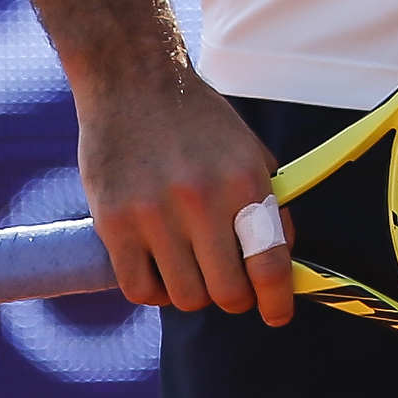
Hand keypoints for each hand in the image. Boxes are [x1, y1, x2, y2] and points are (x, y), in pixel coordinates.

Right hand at [77, 65, 295, 325]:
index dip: (277, 301)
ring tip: (191, 268)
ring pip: (185, 298)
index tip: (277, 315)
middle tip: (229, 287)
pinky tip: (161, 270)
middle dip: (235, 299)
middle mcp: (202, 199)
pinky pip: (140, 290)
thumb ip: (268, 205)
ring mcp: (154, 213)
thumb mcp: (249, 152)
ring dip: (194, 294)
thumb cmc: (199, 122)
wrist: (133, 81)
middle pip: (227, 293)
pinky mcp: (113, 223)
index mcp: (244, 180)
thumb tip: (283, 267)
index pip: (269, 263)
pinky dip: (156, 292)